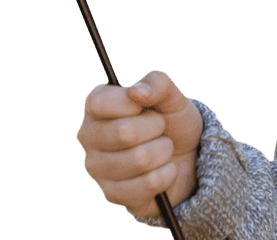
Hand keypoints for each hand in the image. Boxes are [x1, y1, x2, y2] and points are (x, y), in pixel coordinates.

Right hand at [76, 69, 202, 217]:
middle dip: (156, 128)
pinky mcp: (112, 194)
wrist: (188, 155)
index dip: (133, 104)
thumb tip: (136, 91)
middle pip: (125, 132)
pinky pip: (148, 184)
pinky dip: (167, 174)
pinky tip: (164, 170)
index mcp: (96, 105)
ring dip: (163, 151)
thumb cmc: (171, 120)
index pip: (101, 103)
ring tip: (162, 148)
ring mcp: (97, 168)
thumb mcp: (172, 95)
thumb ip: (158, 83)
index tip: (146, 106)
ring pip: (140, 159)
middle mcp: (89, 136)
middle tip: (159, 128)